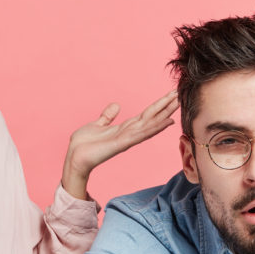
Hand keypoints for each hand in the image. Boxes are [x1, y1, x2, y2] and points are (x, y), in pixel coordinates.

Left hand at [61, 90, 177, 198]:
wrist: (74, 158)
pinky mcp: (122, 144)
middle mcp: (130, 134)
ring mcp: (128, 139)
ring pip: (150, 124)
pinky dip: (155, 128)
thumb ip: (107, 116)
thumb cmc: (84, 144)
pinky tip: (167, 122)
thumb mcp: (97, 125)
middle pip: (152, 117)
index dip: (158, 105)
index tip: (170, 96)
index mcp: (125, 128)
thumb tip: (116, 106)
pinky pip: (141, 134)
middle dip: (165, 107)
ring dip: (164, 114)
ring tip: (176, 104)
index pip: (146, 115)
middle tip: (179, 95)